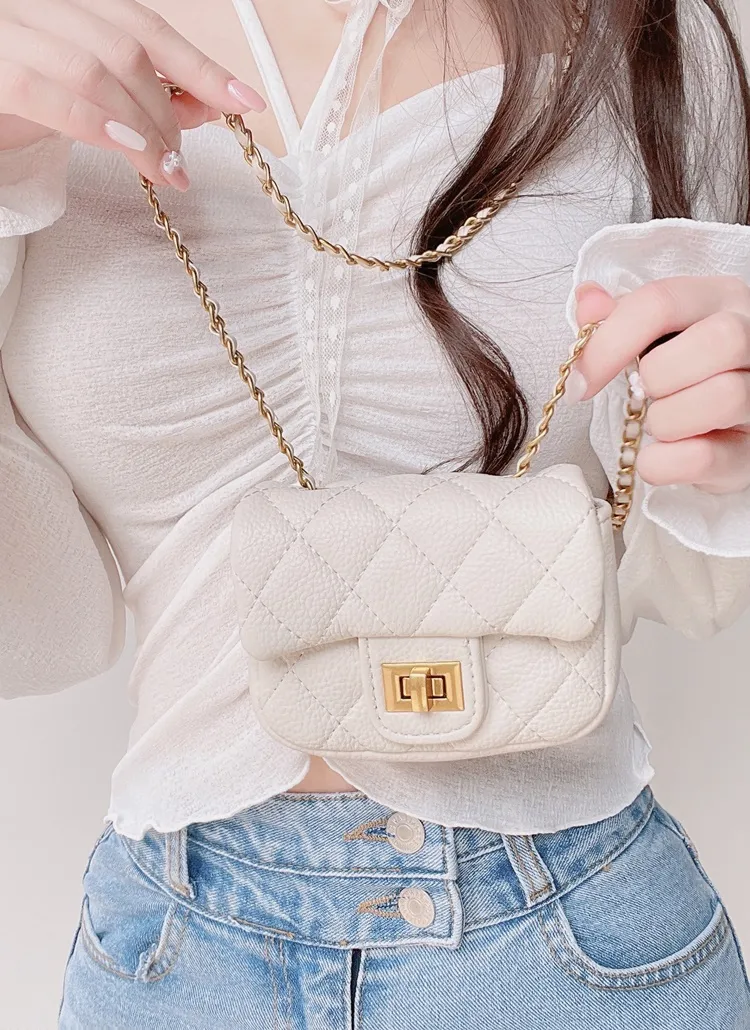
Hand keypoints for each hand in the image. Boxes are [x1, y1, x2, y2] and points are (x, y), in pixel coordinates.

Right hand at [0, 0, 264, 188]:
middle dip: (170, 109)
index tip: (245, 103)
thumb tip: (204, 106)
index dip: (200, 64)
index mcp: (62, 5)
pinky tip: (132, 154)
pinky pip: (52, 91)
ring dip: (144, 127)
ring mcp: (7, 29)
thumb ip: (138, 95)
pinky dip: (101, 124)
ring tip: (164, 171)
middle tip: (181, 161)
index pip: (144, 25)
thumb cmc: (6, 103)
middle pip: (129, 46)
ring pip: (98, 67)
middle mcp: (33, 3)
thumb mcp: (79, 98)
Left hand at [573, 276, 749, 494]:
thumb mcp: (652, 334)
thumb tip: (587, 300)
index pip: (661, 303)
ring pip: (723, 396)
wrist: (715, 424)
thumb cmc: (681, 370)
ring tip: (656, 424)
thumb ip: (618, 317)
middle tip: (638, 396)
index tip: (580, 382)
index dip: (609, 344)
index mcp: (719, 299)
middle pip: (719, 339)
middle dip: (658, 376)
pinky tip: (657, 456)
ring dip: (666, 420)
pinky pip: (706, 457)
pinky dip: (664, 462)